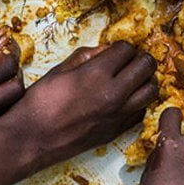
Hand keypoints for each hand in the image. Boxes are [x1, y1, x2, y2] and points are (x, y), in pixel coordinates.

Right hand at [0, 42, 158, 166]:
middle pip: (146, 66)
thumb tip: (106, 49)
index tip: (116, 50)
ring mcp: (118, 115)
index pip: (127, 49)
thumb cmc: (40, 102)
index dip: (122, 46)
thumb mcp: (59, 70)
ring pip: (152, 90)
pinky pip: (142, 112)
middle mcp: (113, 94)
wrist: (32, 138)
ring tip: (132, 78)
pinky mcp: (117, 131)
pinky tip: (126, 99)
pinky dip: (139, 102)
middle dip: (140, 58)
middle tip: (129, 60)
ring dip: (145, 80)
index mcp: (96, 74)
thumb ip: (86, 55)